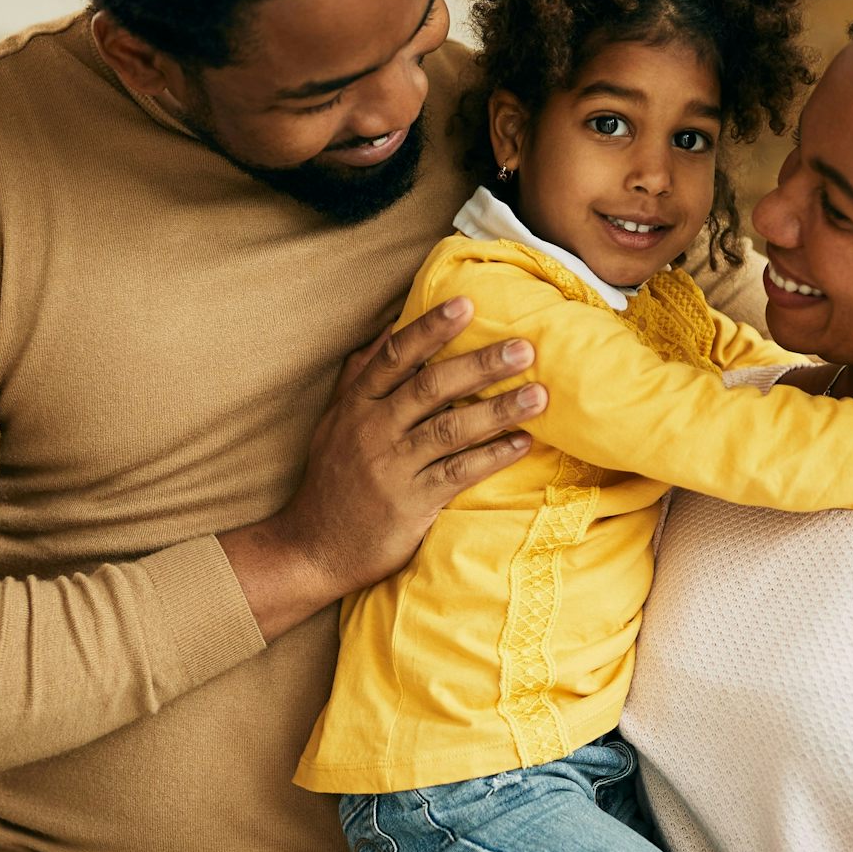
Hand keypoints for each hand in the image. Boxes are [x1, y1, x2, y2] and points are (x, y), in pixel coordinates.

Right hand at [221, 299, 545, 640]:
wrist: (313, 548)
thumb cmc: (332, 480)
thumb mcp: (334, 422)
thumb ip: (361, 376)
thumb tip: (387, 329)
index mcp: (356, 405)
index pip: (395, 356)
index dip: (430, 328)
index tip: (467, 303)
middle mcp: (372, 430)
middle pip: (431, 386)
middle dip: (481, 364)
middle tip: (525, 347)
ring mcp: (392, 467)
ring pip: (451, 428)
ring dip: (499, 410)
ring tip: (540, 395)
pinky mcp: (410, 503)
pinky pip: (459, 473)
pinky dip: (493, 456)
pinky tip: (523, 443)